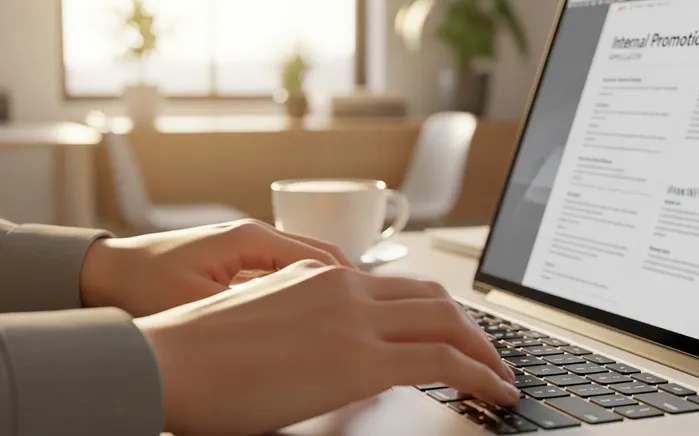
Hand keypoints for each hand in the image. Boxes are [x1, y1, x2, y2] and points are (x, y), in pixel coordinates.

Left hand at [80, 219, 352, 316]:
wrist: (106, 273)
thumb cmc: (145, 285)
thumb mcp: (199, 303)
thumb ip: (253, 307)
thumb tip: (301, 320)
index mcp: (252, 238)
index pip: (321, 257)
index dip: (351, 286)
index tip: (372, 311)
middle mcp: (255, 235)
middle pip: (322, 256)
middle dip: (350, 285)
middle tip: (371, 316)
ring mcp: (248, 246)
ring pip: (306, 263)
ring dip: (329, 288)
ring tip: (348, 320)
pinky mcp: (238, 259)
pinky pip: (285, 271)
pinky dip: (305, 290)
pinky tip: (311, 318)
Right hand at [135, 261, 518, 435]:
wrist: (167, 360)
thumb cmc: (200, 349)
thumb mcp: (266, 320)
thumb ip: (308, 323)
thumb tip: (332, 345)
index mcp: (324, 279)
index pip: (403, 287)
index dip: (440, 309)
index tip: (457, 332)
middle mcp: (346, 289)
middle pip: (435, 298)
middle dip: (473, 327)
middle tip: (491, 354)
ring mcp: (354, 320)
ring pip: (447, 322)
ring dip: (484, 349)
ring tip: (501, 375)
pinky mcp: (357, 360)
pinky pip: (440, 360)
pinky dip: (477, 373)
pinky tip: (491, 389)